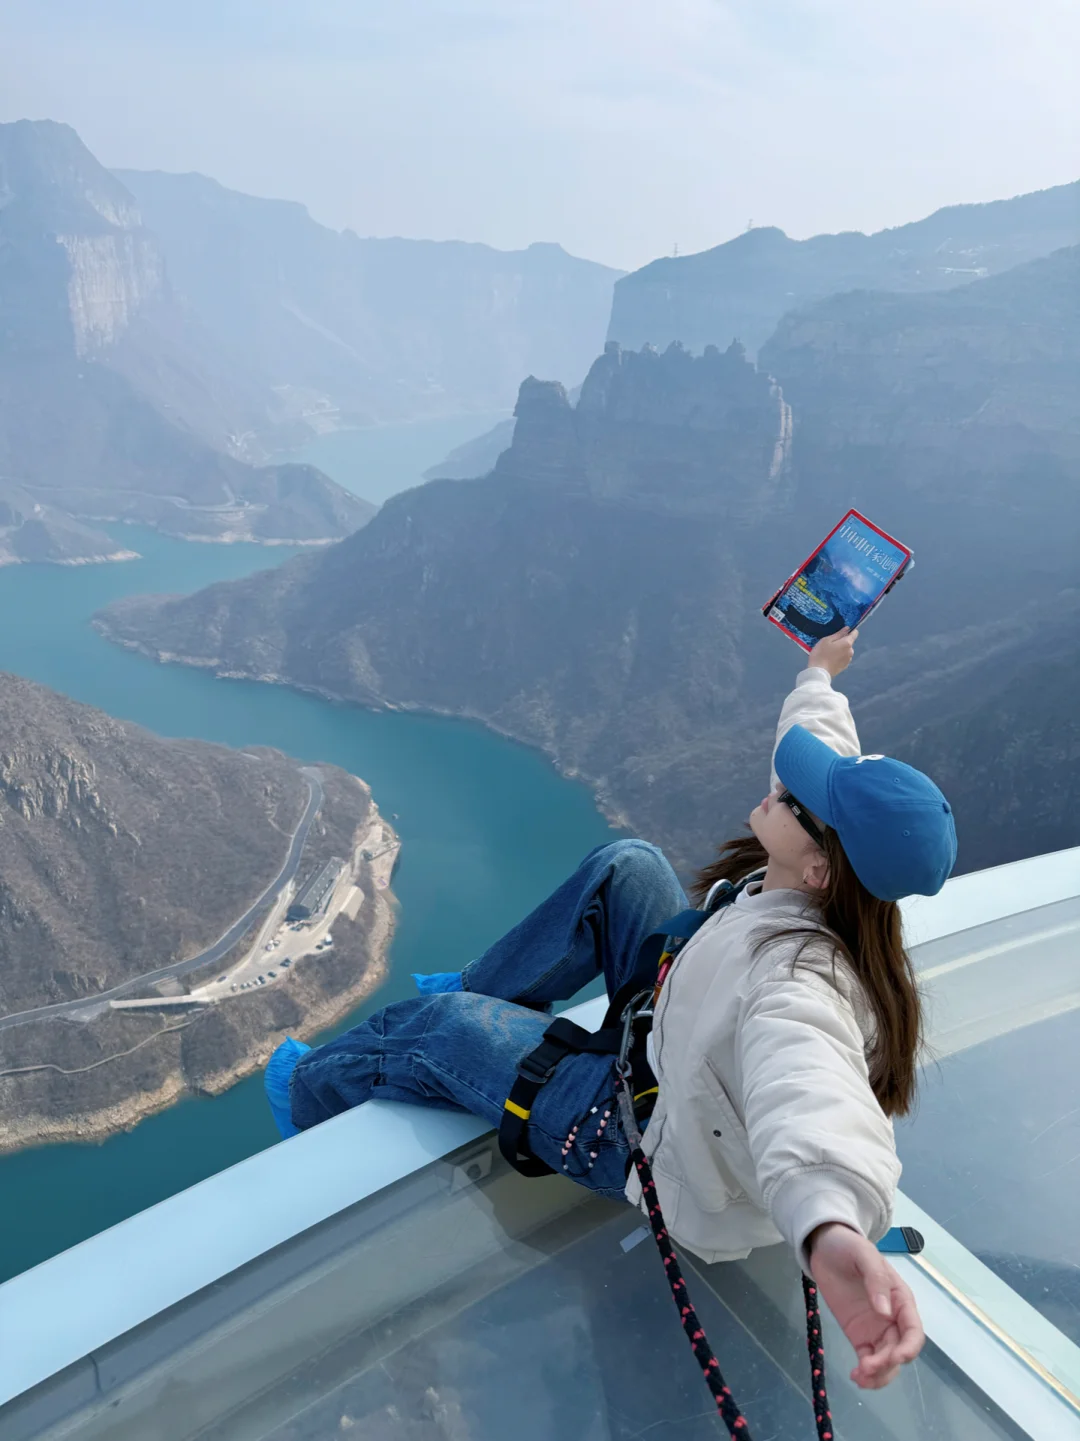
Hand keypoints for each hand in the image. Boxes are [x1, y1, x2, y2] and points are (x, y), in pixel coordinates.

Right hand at [808, 626, 857, 677]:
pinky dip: (839, 657)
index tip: (843, 631)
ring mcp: (848, 660)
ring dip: (841, 650)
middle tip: (830, 644)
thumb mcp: (826, 640)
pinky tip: (831, 659)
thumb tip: (847, 629)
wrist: (819, 672)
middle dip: (842, 642)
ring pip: (846, 651)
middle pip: (849, 643)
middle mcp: (851, 651)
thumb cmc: (821, 654)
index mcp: (847, 643)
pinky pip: (844, 658)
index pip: (855, 633)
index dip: (850, 630)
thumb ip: (838, 634)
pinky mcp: (845, 666)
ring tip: (830, 653)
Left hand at [808, 1223, 923, 1388]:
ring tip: (860, 1377)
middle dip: (888, 1363)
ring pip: (886, 1360)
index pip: (913, 1330)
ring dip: (878, 1374)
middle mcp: (892, 1319)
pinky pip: (868, 1359)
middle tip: (867, 1367)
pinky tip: (856, 1377)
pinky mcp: (858, 1335)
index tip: (897, 1357)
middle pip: (899, 1350)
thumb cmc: (849, 1247)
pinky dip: (866, 1372)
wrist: (825, 1246)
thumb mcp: (864, 1255)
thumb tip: (885, 1311)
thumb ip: (876, 1280)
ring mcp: (875, 1329)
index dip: (909, 1347)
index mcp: (901, 1299)